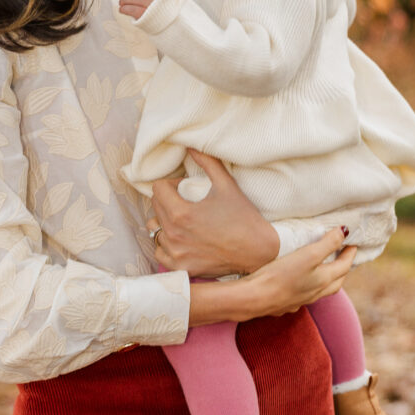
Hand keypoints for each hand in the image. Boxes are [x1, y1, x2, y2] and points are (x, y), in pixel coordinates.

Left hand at [147, 149, 279, 277]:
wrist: (259, 251)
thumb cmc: (243, 217)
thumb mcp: (227, 184)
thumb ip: (207, 162)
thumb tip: (190, 146)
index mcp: (181, 212)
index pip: (158, 189)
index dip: (171, 184)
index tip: (184, 188)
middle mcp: (174, 234)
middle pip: (155, 208)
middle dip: (167, 200)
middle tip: (186, 201)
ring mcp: (176, 253)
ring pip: (155, 230)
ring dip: (165, 222)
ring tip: (182, 220)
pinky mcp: (181, 268)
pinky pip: (160, 252)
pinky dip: (166, 245)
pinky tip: (181, 239)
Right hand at [188, 228, 356, 325]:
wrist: (256, 298)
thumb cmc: (282, 275)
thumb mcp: (308, 255)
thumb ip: (327, 243)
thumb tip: (344, 231)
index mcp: (324, 280)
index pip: (344, 266)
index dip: (350, 253)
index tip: (353, 243)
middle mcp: (316, 293)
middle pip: (337, 282)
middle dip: (343, 268)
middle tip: (344, 256)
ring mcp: (301, 300)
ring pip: (322, 290)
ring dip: (328, 279)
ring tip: (325, 269)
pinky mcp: (287, 303)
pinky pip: (305, 295)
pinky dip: (310, 287)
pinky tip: (300, 283)